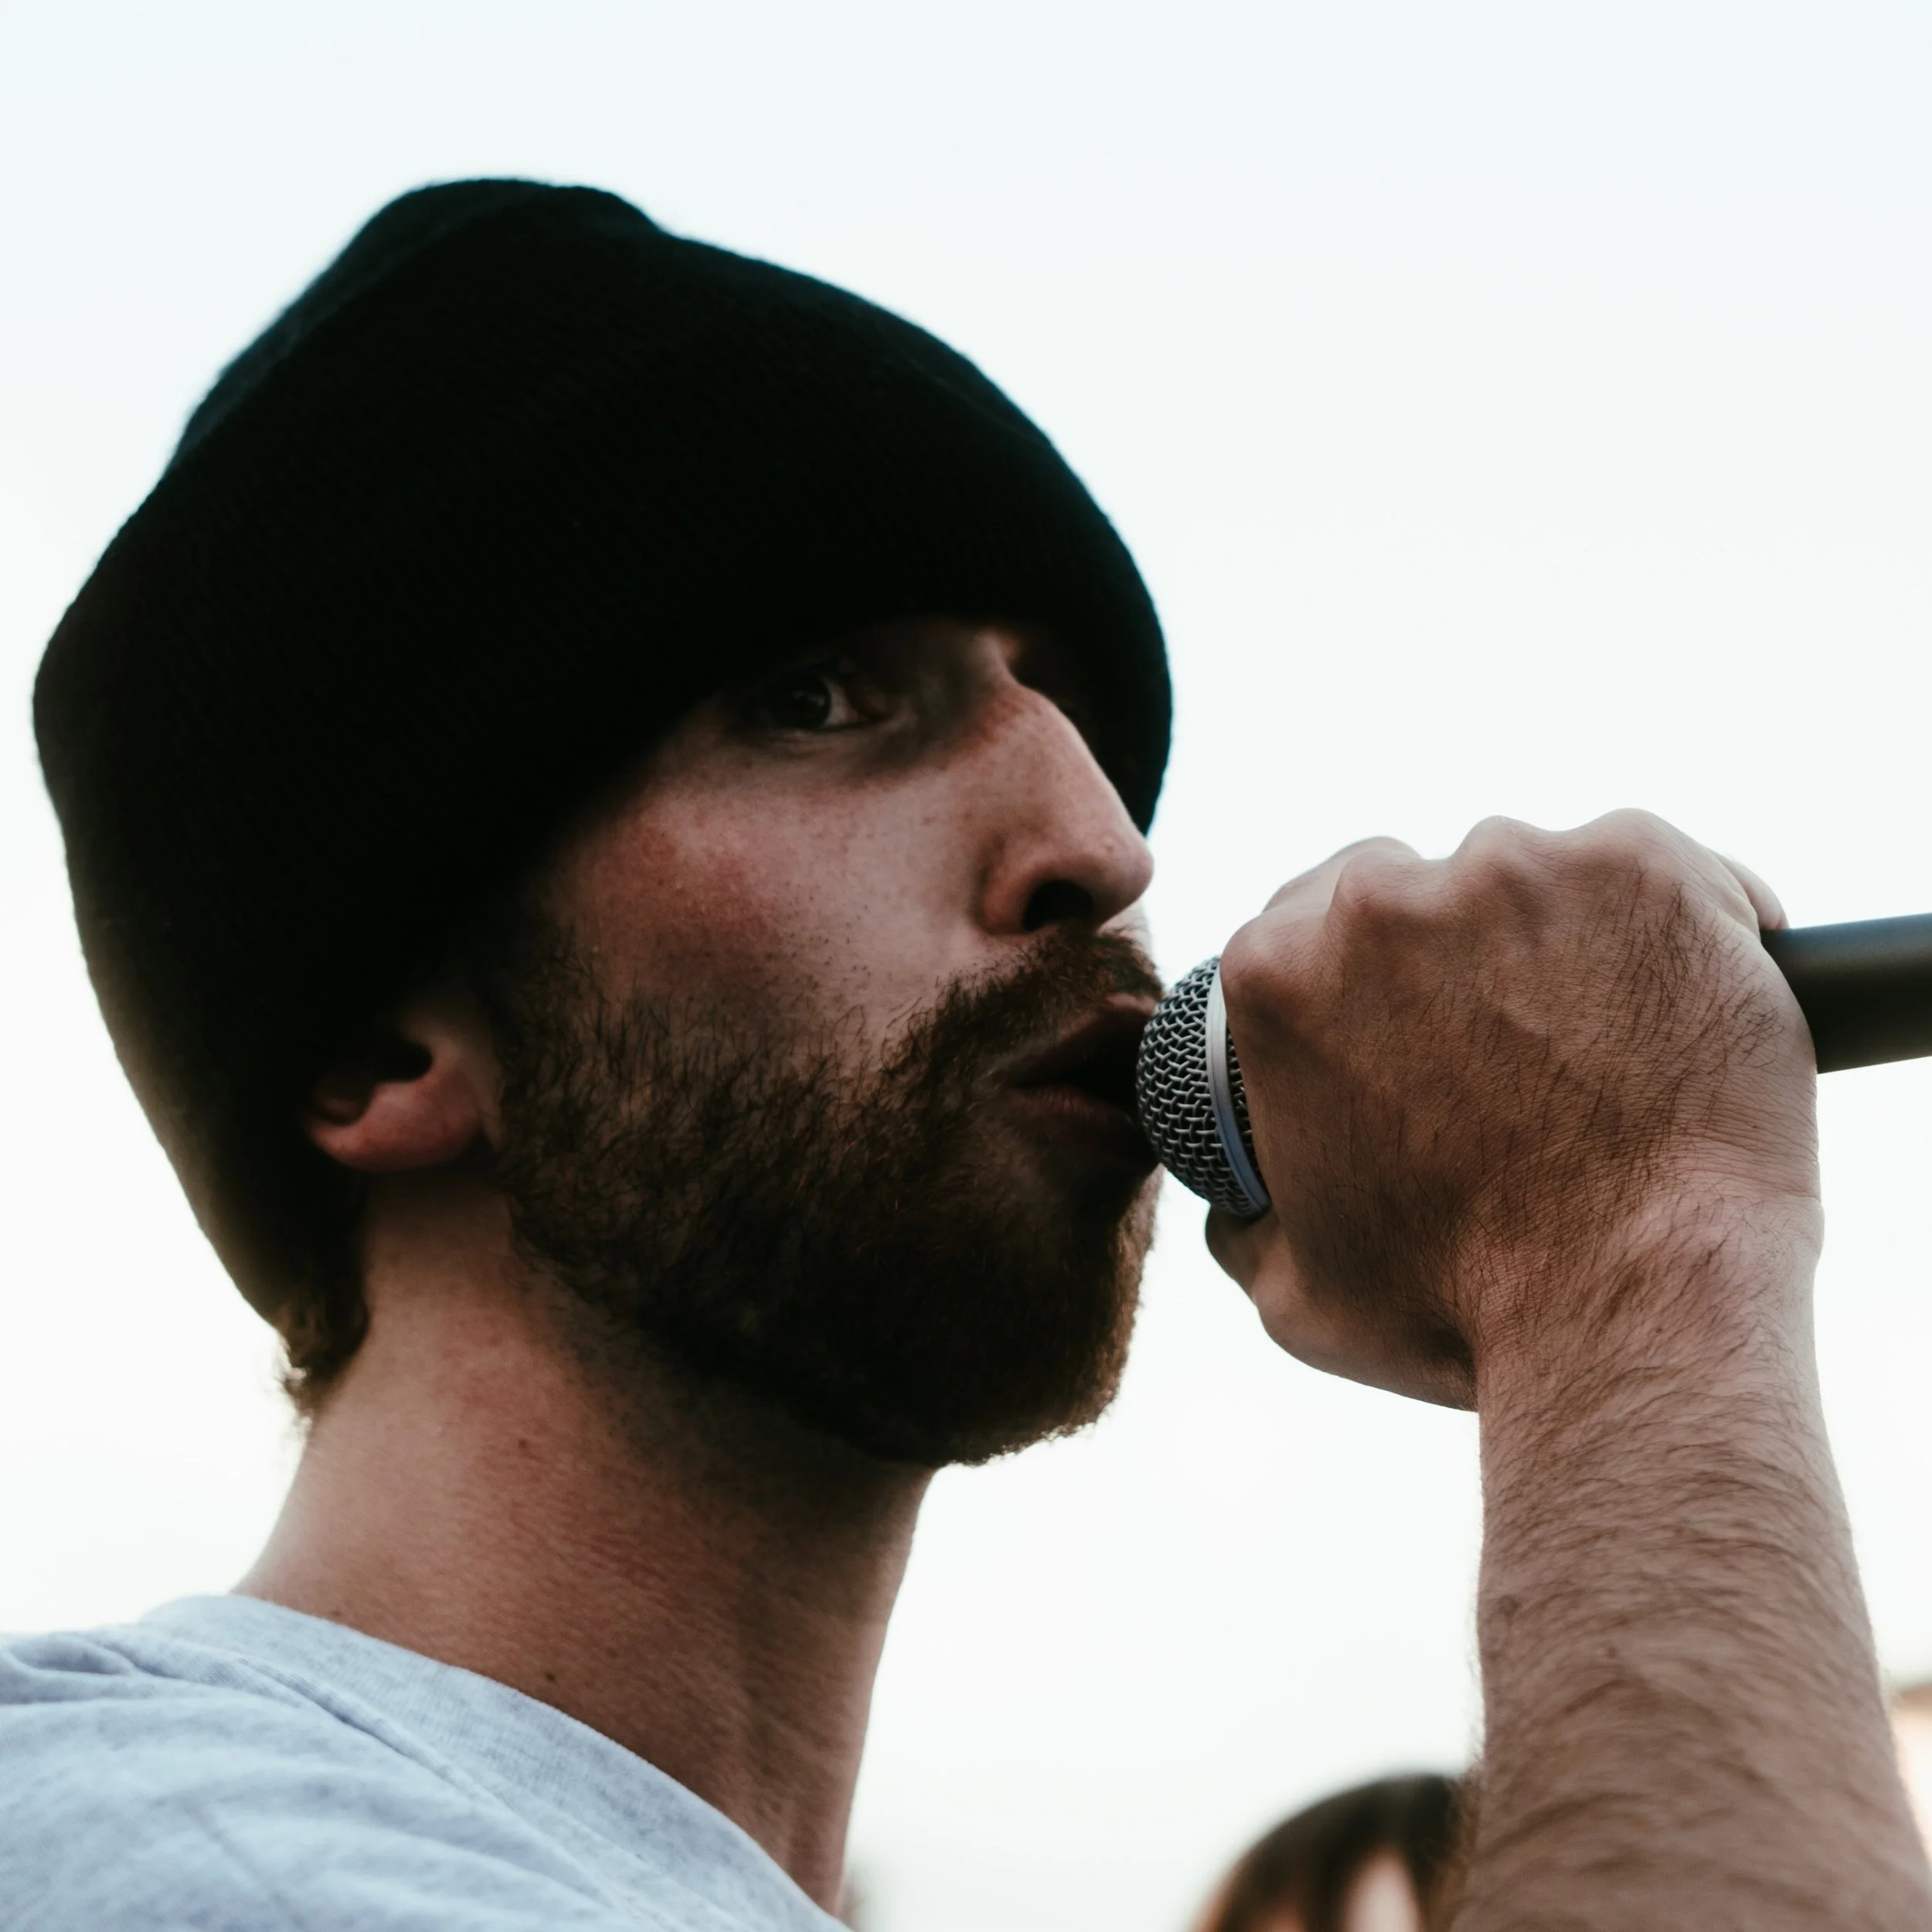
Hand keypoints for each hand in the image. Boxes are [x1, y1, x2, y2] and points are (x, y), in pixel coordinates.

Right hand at [1206, 811, 1820, 1405]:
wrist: (1635, 1316)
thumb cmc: (1465, 1316)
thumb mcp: (1293, 1286)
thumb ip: (1244, 1220)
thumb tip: (1235, 1200)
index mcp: (1275, 975)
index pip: (1304, 923)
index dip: (1365, 972)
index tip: (1418, 1021)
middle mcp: (1378, 900)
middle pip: (1414, 884)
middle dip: (1456, 949)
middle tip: (1518, 1044)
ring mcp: (1514, 870)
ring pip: (1535, 873)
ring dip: (1562, 933)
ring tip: (1610, 1042)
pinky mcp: (1640, 865)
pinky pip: (1658, 864)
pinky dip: (1683, 917)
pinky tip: (1696, 990)